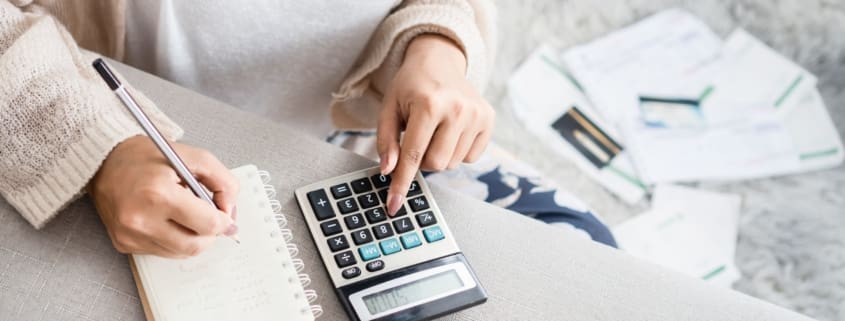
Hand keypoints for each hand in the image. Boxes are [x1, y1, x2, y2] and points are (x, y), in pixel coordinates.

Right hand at [89, 136, 238, 257]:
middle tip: (210, 218)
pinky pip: (162, 252)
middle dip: (210, 234)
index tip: (226, 216)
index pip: (207, 224)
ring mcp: (130, 235)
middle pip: (195, 245)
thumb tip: (230, 212)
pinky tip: (168, 220)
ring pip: (180, 252)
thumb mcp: (194, 157)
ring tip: (187, 215)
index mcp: (158, 194)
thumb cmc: (148, 157)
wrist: (105, 162)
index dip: (224, 221)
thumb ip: (223, 181)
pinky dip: (174, 240)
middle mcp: (140, 218)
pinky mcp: (123, 243)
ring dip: (192, 238)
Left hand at [378, 34, 494, 214]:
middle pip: (435, 164)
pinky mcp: (489, 119)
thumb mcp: (389, 108)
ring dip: (439, 155)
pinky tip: (451, 130)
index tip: (393, 205)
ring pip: (452, 164)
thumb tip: (388, 171)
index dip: (401, 183)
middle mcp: (458, 109)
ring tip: (434, 129)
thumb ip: (386, 141)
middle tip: (417, 138)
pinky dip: (456, 150)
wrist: (439, 60)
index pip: (413, 155)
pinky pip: (470, 157)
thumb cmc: (410, 86)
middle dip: (422, 159)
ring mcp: (477, 114)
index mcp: (429, 104)